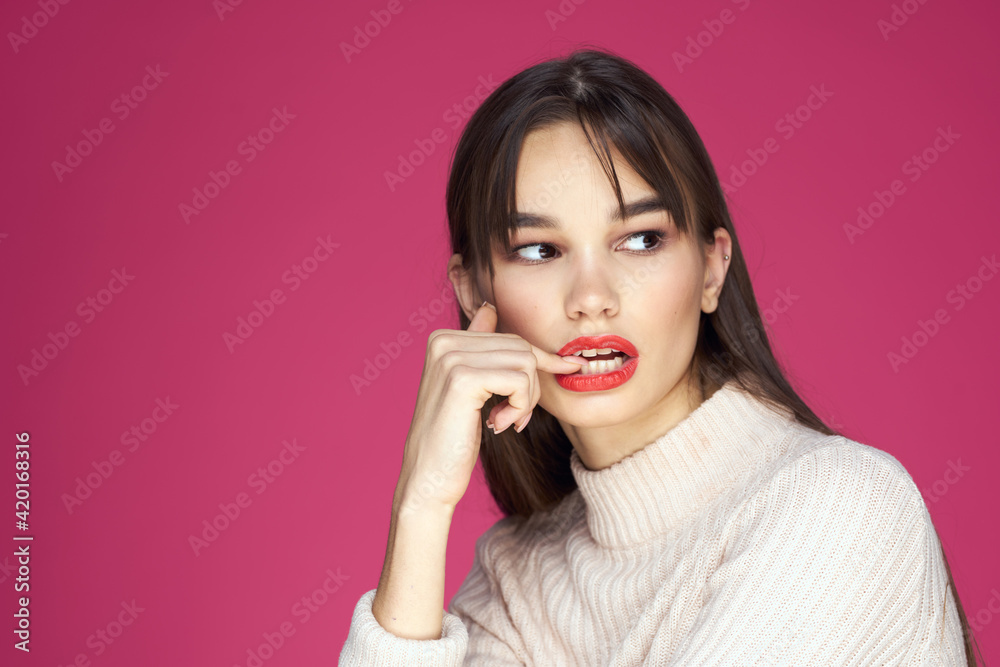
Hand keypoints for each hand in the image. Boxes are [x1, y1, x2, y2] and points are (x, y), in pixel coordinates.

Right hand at [394, 301, 585, 514]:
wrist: (428, 477)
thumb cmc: (452, 437)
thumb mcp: (467, 385)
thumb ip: (477, 347)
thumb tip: (490, 308)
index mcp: (444, 338)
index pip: (510, 338)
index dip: (539, 361)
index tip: (571, 366)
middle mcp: (444, 341)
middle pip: (521, 348)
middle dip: (530, 386)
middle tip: (514, 418)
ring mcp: (451, 358)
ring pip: (525, 363)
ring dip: (525, 399)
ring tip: (506, 422)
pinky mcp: (462, 379)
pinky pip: (519, 381)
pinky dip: (520, 406)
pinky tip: (499, 425)